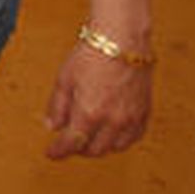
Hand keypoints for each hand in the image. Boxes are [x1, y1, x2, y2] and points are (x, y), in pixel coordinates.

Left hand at [43, 43, 151, 158]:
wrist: (122, 40)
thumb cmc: (92, 54)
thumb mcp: (64, 79)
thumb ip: (57, 106)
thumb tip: (52, 127)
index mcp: (89, 113)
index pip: (72, 143)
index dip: (58, 151)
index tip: (50, 153)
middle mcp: (112, 120)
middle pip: (94, 149)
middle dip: (78, 149)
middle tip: (68, 143)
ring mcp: (131, 118)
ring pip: (114, 147)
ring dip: (99, 147)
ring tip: (88, 138)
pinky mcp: (144, 112)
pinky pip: (133, 137)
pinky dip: (120, 140)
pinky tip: (111, 134)